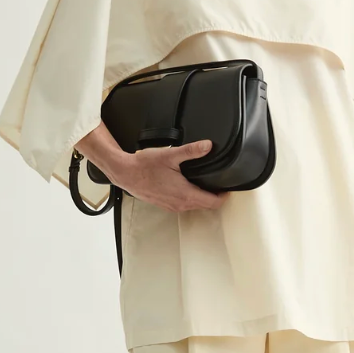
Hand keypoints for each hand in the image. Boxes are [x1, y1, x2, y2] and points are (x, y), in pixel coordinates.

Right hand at [114, 139, 229, 212]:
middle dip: (215, 197)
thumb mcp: (170, 155)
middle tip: (220, 185)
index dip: (223, 196)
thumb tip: (207, 146)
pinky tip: (187, 188)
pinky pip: (183, 206)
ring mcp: (172, 206)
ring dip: (202, 199)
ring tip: (206, 186)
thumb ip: (191, 151)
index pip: (213, 203)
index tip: (228, 188)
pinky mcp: (165, 205)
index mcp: (185, 194)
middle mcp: (180, 204)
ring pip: (194, 206)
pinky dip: (190, 199)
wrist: (125, 174)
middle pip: (206, 206)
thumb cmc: (144, 166)